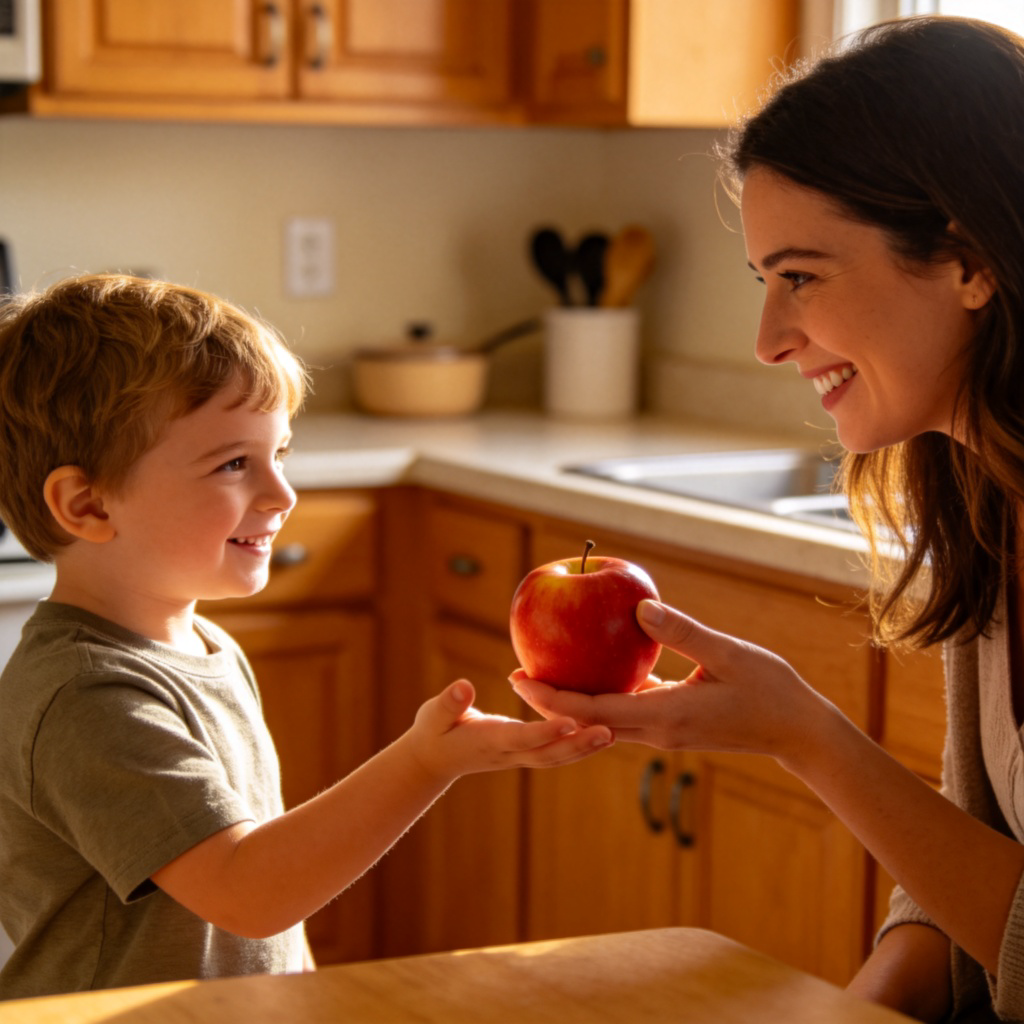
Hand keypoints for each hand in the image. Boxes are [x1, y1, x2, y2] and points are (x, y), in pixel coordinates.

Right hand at [407, 679, 612, 783]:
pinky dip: (578, 745)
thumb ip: (449, 703)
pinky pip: (556, 751)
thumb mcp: (434, 715)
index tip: (571, 721)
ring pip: (558, 756)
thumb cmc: (434, 730)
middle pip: (550, 754)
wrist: (434, 759)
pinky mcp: (525, 753)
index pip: (523, 738)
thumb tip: (462, 686)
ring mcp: (520, 757)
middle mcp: (511, 754)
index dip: (547, 732)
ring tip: (614, 733)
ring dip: (585, 748)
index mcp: (491, 742)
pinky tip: (599, 730)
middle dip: (579, 745)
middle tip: (609, 732)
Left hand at [510, 599, 830, 762]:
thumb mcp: (728, 654)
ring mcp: (664, 732)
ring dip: (572, 702)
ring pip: (604, 720)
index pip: (591, 712)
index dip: (551, 697)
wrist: (798, 733)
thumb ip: (682, 631)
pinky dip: (603, 695)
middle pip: (587, 721)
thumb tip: (638, 605)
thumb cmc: (770, 690)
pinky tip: (594, 669)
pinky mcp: (673, 726)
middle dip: (549, 702)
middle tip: (514, 675)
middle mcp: (657, 730)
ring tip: (542, 674)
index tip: (519, 678)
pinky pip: (627, 712)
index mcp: (664, 715)